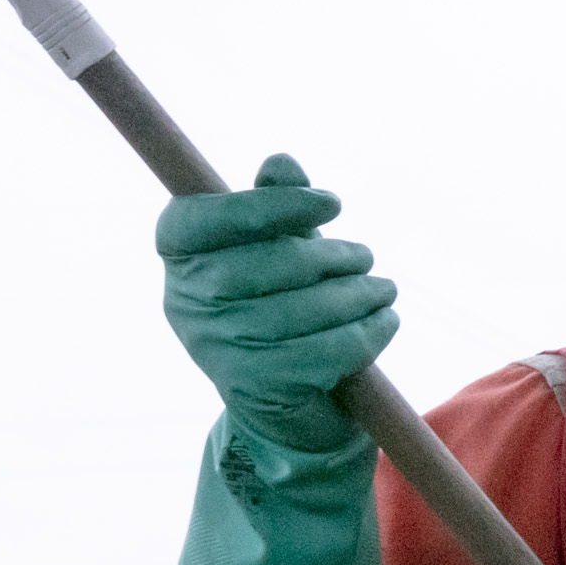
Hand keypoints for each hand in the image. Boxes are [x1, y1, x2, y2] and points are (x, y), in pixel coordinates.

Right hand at [158, 153, 397, 465]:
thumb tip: (283, 163)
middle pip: (271, 263)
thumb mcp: (275, 249)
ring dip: (359, 294)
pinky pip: (323, 351)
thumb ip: (275, 204)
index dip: (272, 205)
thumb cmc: (278, 303)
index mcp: (180, 255)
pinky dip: (365, 332)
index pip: (208, 217)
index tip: (333, 203)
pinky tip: (386, 320)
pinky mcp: (252, 386)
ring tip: (384, 289)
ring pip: (305, 309)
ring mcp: (215, 347)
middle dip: (332, 256)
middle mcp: (184, 300)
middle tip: (365, 256)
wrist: (281, 401)